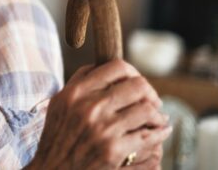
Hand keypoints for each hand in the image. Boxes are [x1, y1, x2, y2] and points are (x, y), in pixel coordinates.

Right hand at [27, 60, 171, 169]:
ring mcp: (103, 129)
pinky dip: (160, 132)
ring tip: (157, 119)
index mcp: (76, 92)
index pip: (116, 68)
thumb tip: (100, 67)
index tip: (135, 82)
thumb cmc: (57, 138)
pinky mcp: (114, 150)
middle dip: (150, 93)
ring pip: (148, 109)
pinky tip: (160, 132)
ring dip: (157, 114)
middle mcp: (90, 107)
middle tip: (152, 102)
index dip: (133, 72)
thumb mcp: (59, 104)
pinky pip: (149, 135)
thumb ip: (78, 84)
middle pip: (138, 86)